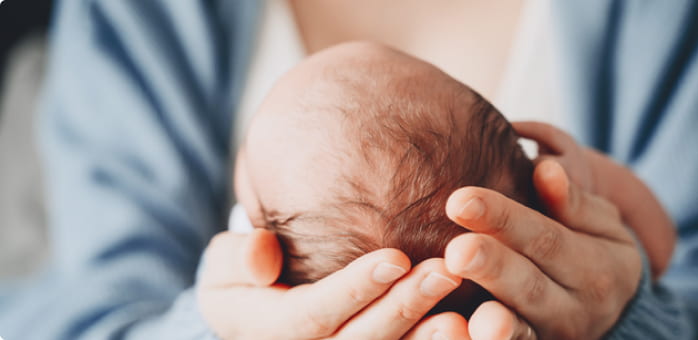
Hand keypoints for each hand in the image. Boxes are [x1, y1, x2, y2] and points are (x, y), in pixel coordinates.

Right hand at [197, 229, 470, 339]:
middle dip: (404, 308)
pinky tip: (468, 331)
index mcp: (270, 332)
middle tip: (446, 272)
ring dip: (425, 339)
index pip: (315, 316)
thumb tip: (262, 258)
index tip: (396, 256)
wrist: (256, 314)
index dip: (356, 289)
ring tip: (464, 311)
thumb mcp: (224, 266)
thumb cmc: (246, 280)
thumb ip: (237, 259)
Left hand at [443, 160, 641, 339]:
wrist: (612, 313)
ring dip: (493, 321)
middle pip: (529, 286)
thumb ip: (573, 202)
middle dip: (493, 268)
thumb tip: (544, 167)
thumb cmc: (594, 253)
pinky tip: (461, 333)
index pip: (545, 239)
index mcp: (595, 268)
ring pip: (521, 329)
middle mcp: (575, 310)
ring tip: (468, 306)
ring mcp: (551, 337)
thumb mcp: (601, 227)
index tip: (461, 199)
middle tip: (457, 250)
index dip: (503, 219)